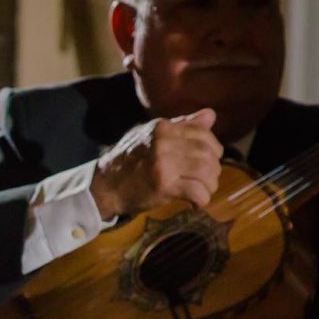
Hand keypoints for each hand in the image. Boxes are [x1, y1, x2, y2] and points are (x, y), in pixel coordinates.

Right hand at [90, 108, 222, 217]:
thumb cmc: (129, 162)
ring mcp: (164, 163)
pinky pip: (197, 191)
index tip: (206, 163)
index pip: (203, 134)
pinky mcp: (164, 185)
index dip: (212, 150)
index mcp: (163, 127)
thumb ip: (182, 126)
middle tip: (205, 181)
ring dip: (209, 186)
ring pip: (207, 171)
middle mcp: (164, 141)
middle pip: (208, 154)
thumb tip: (211, 114)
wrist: (105, 187)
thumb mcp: (152, 136)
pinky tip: (195, 204)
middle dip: (212, 171)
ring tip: (201, 192)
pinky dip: (202, 200)